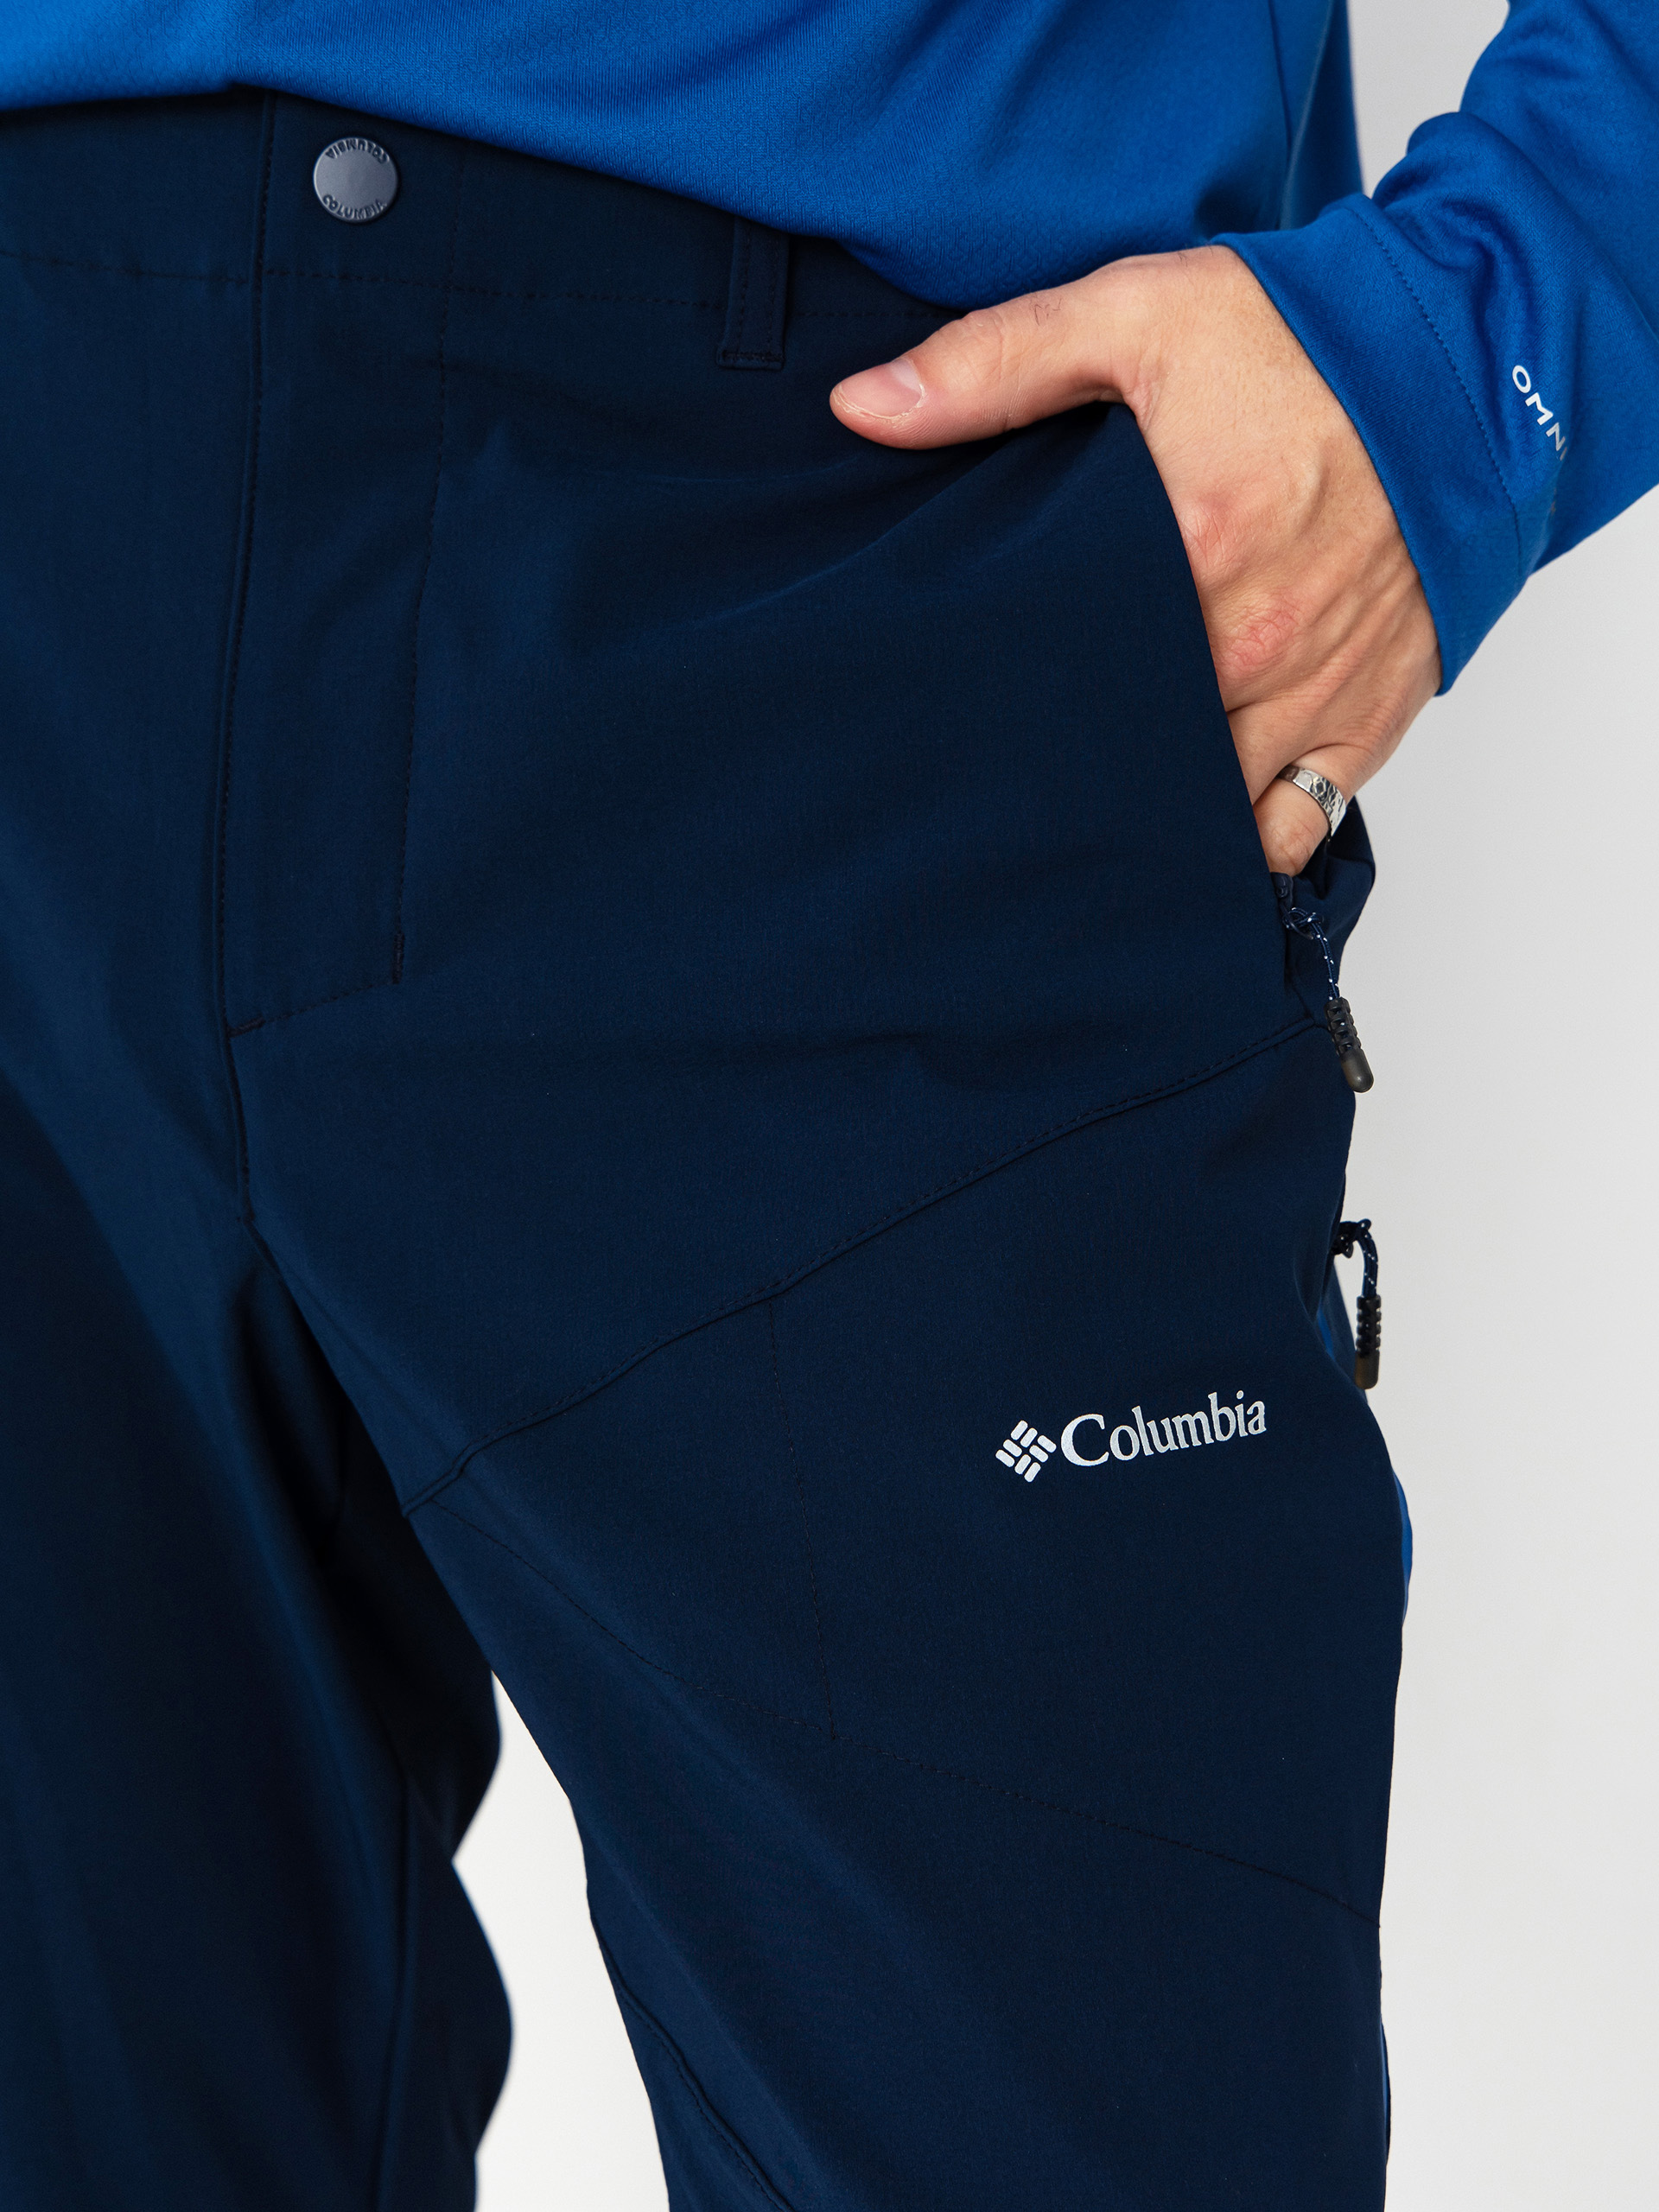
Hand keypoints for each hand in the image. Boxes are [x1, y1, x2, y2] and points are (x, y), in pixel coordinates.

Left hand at [830, 245, 1440, 875]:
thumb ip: (994, 365)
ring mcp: (1312, 695)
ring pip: (1201, 809)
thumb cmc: (1307, 337)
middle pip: (1121, 753)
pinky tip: (1189, 828)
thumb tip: (861, 409)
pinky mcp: (1367, 720)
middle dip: (1065, 763)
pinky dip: (1239, 843)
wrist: (1471, 358)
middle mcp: (1251, 645)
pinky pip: (1289, 831)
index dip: (997, 701)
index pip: (1054, 675)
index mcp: (1187, 554)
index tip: (961, 707)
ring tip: (1089, 803)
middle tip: (1011, 760)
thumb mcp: (1137, 315)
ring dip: (1146, 810)